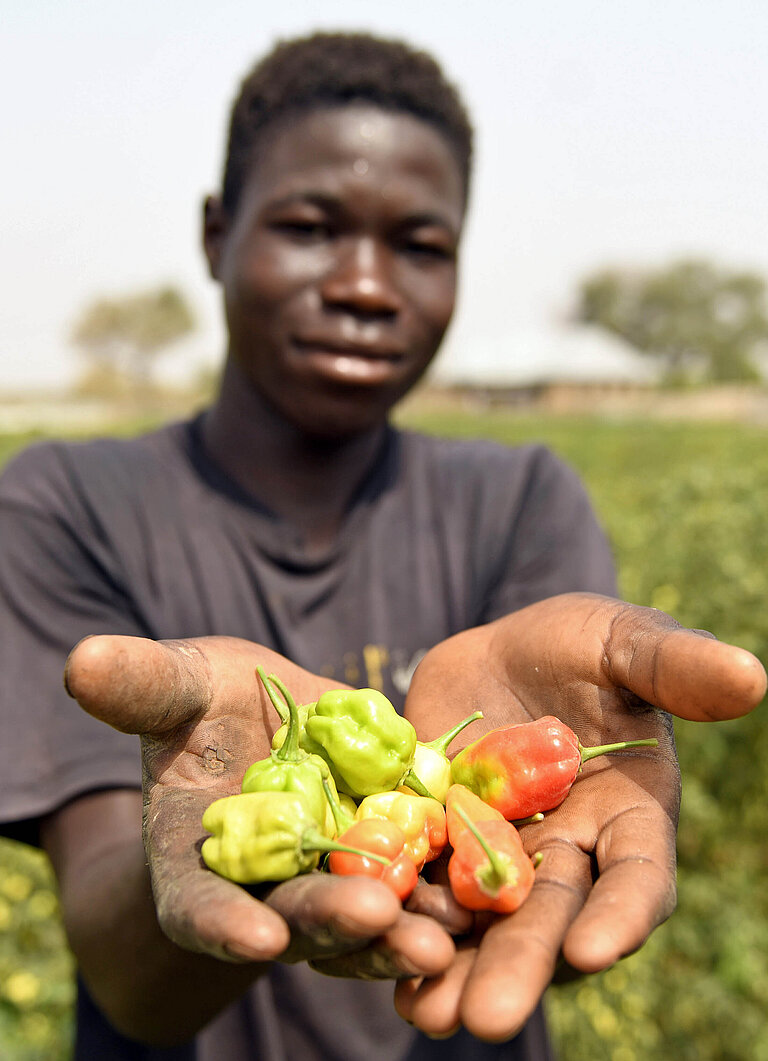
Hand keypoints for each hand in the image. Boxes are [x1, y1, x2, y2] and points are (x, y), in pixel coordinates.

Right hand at [64, 635, 454, 980]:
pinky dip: (440, 894)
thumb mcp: (181, 684)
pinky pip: (414, 886)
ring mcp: (327, 878)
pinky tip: (476, 897)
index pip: (195, 905)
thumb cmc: (209, 699)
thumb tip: (81, 658)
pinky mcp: (386, 856)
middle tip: (375, 916)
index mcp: (197, 855)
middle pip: (293, 916)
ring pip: (360, 919)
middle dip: (331, 919)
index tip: (254, 935)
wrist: (272, 712)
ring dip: (398, 932)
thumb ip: (142, 685)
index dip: (219, 924)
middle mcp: (263, 885)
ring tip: (439, 937)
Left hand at [395, 592, 765, 1040]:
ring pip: (485, 922)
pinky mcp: (442, 843)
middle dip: (522, 963)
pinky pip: (425, 889)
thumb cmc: (581, 644)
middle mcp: (572, 851)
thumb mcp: (623, 641)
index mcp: (630, 815)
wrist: (499, 652)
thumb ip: (673, 664)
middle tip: (490, 1017)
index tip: (594, 950)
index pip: (638, 875)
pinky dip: (405, 923)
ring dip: (456, 968)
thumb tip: (751, 676)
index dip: (622, 913)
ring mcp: (502, 855)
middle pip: (552, 916)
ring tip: (424, 1014)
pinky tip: (372, 955)